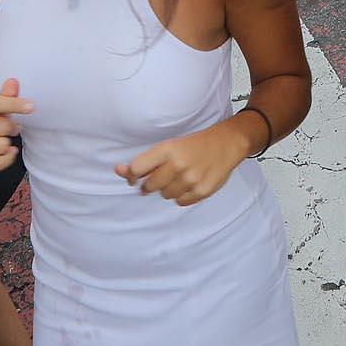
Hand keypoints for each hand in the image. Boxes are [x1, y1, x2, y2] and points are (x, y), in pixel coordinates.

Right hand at [0, 79, 31, 175]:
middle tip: (7, 127)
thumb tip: (13, 83)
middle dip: (9, 127)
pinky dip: (5, 158)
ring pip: (1, 146)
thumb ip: (3, 96)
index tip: (30, 106)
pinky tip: (5, 152)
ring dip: (5, 143)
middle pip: (1, 126)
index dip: (13, 104)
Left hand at [116, 123, 251, 205]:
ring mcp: (191, 179)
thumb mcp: (169, 145)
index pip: (137, 169)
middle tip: (161, 176)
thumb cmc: (195, 144)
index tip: (132, 178)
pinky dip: (181, 195)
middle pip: (150, 186)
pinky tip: (189, 183)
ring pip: (165, 195)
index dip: (130, 176)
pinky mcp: (202, 191)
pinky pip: (180, 202)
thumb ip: (145, 160)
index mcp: (168, 149)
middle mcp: (178, 165)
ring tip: (179, 177)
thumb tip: (118, 171)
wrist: (227, 143)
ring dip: (167, 189)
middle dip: (150, 184)